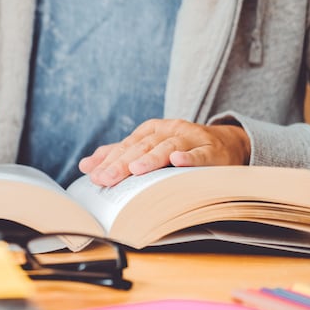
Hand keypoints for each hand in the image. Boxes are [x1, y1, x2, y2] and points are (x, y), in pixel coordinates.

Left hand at [78, 119, 250, 186]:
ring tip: (136, 169)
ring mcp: (190, 138)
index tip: (94, 177)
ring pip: (167, 148)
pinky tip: (178, 161)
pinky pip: (200, 154)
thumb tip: (86, 165)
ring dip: (151, 158)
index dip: (109, 161)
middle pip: (142, 147)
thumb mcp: (148, 147)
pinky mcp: (212, 150)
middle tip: (105, 179)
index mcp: (150, 130)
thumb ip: (118, 155)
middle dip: (122, 164)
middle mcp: (168, 131)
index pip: (126, 146)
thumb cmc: (179, 147)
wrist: (224, 144)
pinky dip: (189, 157)